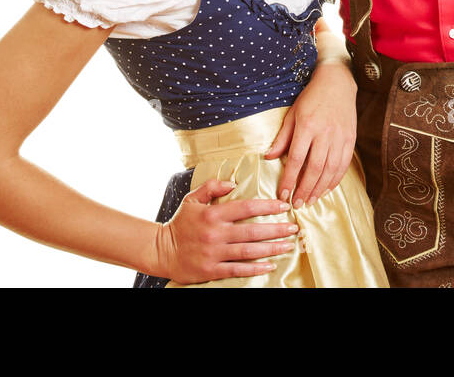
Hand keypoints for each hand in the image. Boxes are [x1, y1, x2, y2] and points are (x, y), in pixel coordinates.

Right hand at [152, 179, 298, 283]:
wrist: (160, 251)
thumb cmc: (179, 224)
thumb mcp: (192, 199)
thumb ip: (212, 187)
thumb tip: (233, 182)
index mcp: (213, 214)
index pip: (246, 207)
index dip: (268, 206)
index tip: (284, 206)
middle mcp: (215, 233)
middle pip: (253, 230)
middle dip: (277, 229)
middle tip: (294, 228)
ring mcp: (214, 253)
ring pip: (249, 251)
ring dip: (272, 248)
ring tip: (288, 245)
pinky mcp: (211, 270)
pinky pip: (238, 269)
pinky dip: (256, 268)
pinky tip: (270, 265)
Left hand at [265, 62, 356, 207]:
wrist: (337, 83)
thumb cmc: (311, 98)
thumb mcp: (292, 114)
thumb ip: (282, 137)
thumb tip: (269, 158)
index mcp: (307, 126)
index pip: (296, 159)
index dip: (289, 179)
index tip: (283, 193)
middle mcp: (325, 133)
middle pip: (314, 168)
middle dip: (304, 189)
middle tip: (297, 204)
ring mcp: (340, 137)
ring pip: (330, 169)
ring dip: (320, 188)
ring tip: (310, 201)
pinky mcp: (351, 139)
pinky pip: (344, 164)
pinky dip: (335, 179)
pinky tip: (326, 189)